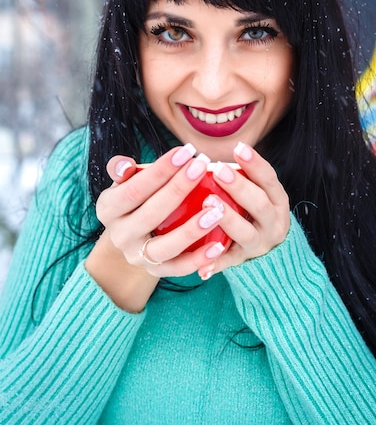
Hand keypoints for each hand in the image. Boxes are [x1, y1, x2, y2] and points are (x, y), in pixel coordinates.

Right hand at [86, 144, 228, 310]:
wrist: (132, 235)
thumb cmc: (135, 197)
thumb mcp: (123, 181)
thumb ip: (122, 169)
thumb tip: (126, 165)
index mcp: (108, 209)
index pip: (134, 189)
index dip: (159, 170)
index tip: (186, 152)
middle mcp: (120, 236)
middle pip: (151, 214)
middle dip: (179, 188)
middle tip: (203, 167)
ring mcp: (137, 257)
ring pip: (165, 247)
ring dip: (192, 229)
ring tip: (216, 210)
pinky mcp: (157, 272)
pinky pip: (179, 268)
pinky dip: (199, 259)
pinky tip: (219, 244)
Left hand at [197, 142, 289, 279]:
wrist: (275, 256)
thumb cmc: (255, 213)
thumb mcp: (259, 196)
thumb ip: (242, 180)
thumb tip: (209, 159)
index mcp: (278, 202)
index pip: (270, 180)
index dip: (255, 164)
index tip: (239, 148)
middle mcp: (273, 223)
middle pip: (260, 205)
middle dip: (239, 187)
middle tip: (218, 170)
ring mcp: (260, 244)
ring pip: (245, 233)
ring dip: (228, 219)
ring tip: (209, 203)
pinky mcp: (244, 261)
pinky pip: (229, 263)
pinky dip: (216, 263)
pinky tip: (201, 265)